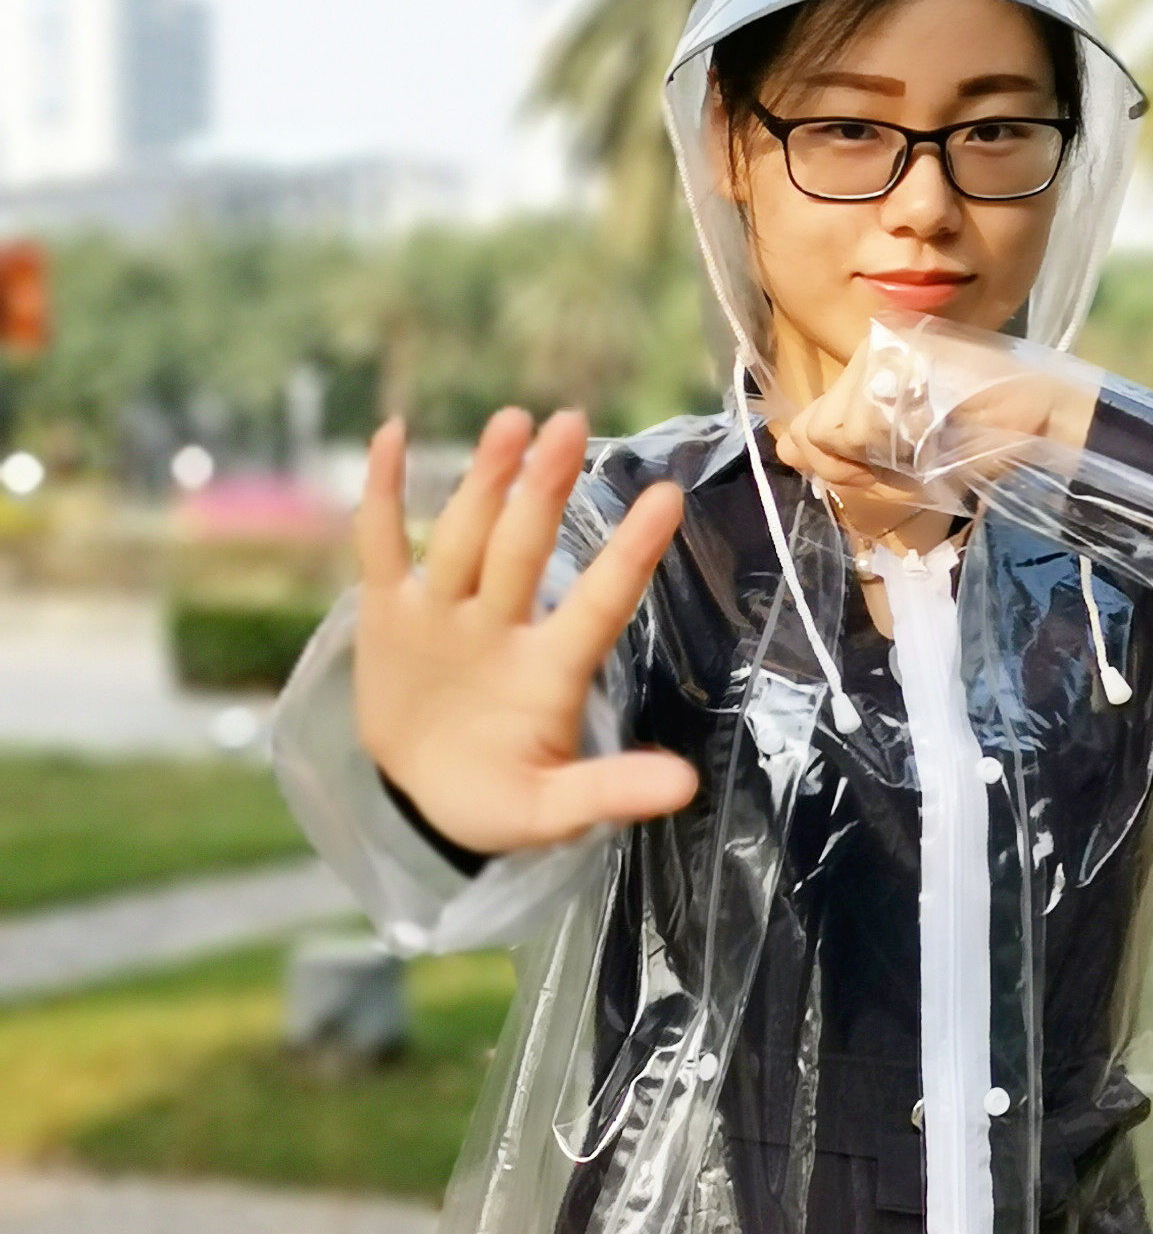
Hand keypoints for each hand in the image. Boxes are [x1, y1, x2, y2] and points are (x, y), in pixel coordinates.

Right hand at [353, 407, 697, 855]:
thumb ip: (610, 791)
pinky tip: (393, 436)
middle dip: (545, 490)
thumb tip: (686, 786)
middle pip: (524, 549)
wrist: (426, 798)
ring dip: (486, 480)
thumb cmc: (500, 799)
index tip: (667, 498)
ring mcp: (446, 613)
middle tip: (572, 426)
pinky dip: (385, 495)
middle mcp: (502, 627)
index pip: (598, 603)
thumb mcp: (554, 810)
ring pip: (466, 535)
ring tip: (512, 423)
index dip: (629, 554)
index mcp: (550, 670)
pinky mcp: (391, 612)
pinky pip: (384, 545)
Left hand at [770, 315, 1096, 504]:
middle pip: (820, 427)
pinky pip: (860, 421)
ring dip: (878, 458)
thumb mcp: (901, 460)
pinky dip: (891, 445)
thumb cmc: (981, 443)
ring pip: (837, 427)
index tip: (883, 472)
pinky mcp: (895, 350)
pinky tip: (933, 427)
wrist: (1042, 418)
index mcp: (873, 367)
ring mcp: (882, 343)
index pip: (818, 423)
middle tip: (911, 460)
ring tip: (929, 440)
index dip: (839, 464)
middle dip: (854, 466)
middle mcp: (871, 346)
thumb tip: (786, 448)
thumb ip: (840, 456)